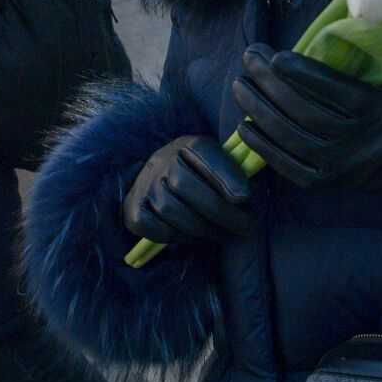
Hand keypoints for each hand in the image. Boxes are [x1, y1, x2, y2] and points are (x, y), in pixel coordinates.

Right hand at [123, 135, 255, 243]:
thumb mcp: (223, 166)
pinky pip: (153, 228)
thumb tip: (248, 196)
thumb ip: (237, 174)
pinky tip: (196, 237)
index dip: (224, 174)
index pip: (203, 151)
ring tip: (224, 234)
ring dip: (202, 228)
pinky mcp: (133, 209)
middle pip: (185, 183)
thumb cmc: (205, 177)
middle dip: (220, 211)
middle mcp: (161, 159)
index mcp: (188, 144)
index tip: (244, 197)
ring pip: (170, 209)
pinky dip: (178, 237)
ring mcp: (144, 184)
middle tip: (245, 226)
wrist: (164, 183)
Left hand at [232, 46, 381, 229]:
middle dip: (271, 82)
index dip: (301, 72)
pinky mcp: (327, 182)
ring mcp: (340, 165)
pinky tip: (245, 125)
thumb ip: (368, 63)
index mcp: (378, 110)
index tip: (276, 55)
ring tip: (241, 85)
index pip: (332, 89)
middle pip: (303, 110)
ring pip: (289, 136)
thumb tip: (335, 29)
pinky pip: (286, 165)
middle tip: (251, 58)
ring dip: (259, 109)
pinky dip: (263, 146)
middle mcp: (357, 140)